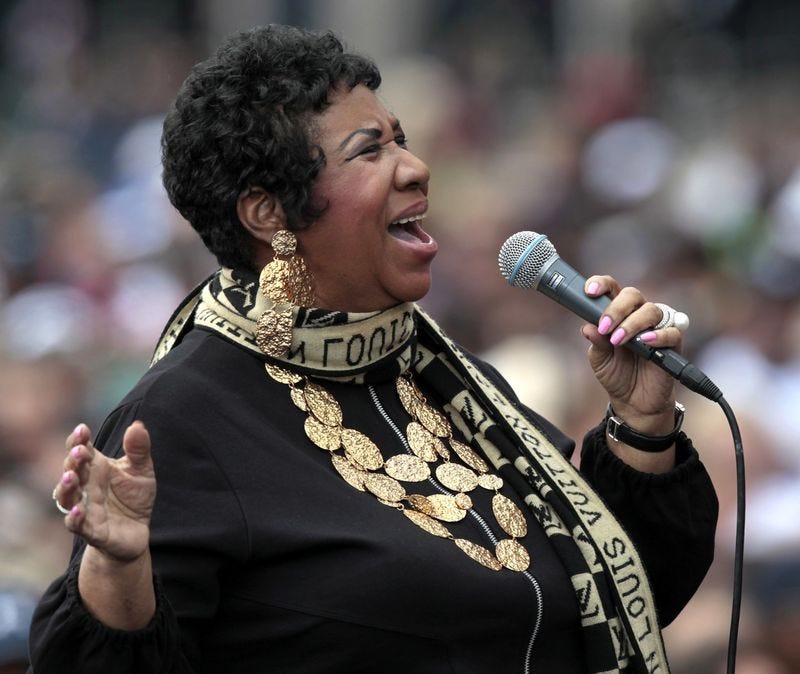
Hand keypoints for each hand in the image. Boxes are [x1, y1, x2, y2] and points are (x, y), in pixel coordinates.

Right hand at [54, 421, 155, 562]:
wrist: (137, 532)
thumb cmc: (134, 497)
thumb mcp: (142, 470)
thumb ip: (139, 449)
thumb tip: (138, 425)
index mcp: (95, 467)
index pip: (80, 449)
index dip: (78, 439)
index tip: (82, 429)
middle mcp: (85, 486)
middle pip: (71, 471)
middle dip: (73, 461)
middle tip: (80, 451)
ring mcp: (85, 508)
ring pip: (66, 497)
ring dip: (65, 487)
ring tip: (70, 477)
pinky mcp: (91, 530)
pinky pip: (76, 525)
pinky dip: (74, 518)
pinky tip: (78, 510)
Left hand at [579, 276, 679, 435]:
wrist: (634, 402)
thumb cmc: (616, 375)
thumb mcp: (599, 360)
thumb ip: (596, 342)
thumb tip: (588, 327)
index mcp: (617, 314)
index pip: (611, 289)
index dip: (601, 284)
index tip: (589, 291)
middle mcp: (637, 316)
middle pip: (632, 295)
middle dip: (616, 308)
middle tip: (605, 327)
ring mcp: (656, 328)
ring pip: (651, 310)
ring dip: (632, 323)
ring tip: (618, 341)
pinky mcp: (672, 344)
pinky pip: (672, 332)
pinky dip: (658, 335)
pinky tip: (645, 342)